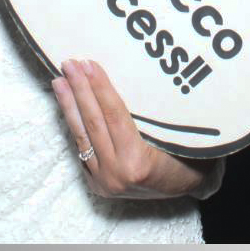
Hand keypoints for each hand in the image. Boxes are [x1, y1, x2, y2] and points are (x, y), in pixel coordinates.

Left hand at [50, 58, 212, 199]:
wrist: (189, 187)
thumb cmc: (189, 155)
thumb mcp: (175, 134)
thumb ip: (149, 115)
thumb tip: (127, 74)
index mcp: (138, 163)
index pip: (114, 116)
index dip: (100, 88)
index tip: (88, 63)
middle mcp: (117, 174)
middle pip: (94, 124)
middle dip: (79, 91)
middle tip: (69, 64)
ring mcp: (104, 182)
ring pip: (82, 137)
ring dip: (69, 106)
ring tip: (60, 81)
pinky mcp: (97, 185)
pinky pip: (83, 150)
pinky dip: (75, 126)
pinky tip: (68, 106)